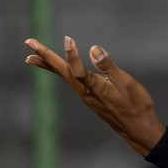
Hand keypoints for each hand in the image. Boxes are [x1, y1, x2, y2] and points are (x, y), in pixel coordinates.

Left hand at [24, 36, 166, 155]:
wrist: (139, 129)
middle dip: (45, 56)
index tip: (68, 38)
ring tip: (31, 58)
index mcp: (95, 88)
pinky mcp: (91, 98)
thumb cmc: (136, 105)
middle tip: (28, 42)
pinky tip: (60, 70)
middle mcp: (86, 92)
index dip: (72, 54)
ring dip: (48, 65)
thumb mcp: (126, 83)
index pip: (77, 69)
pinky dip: (60, 72)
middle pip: (61, 71)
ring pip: (63, 77)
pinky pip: (71, 81)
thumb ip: (108, 66)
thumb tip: (93, 49)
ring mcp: (87, 96)